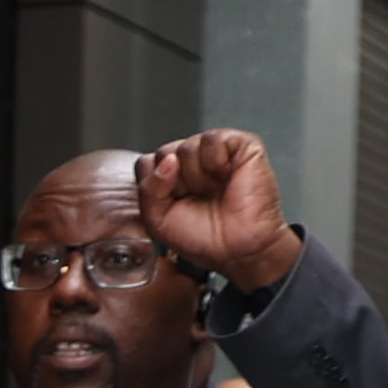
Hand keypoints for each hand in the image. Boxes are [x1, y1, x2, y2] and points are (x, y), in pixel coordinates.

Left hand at [137, 129, 301, 293]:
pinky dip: (215, 161)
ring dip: (196, 175)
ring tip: (213, 189)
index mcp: (171, 177)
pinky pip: (213, 139)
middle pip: (164, 153)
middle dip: (175, 182)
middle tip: (197, 198)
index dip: (155, 185)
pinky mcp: (241, 144)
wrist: (239, 248)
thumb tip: (166, 161)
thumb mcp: (157, 221)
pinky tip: (225, 174)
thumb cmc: (204, 238)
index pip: (147, 163)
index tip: (172, 204)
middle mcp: (191, 161)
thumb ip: (148, 190)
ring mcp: (214, 151)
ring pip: (186, 146)